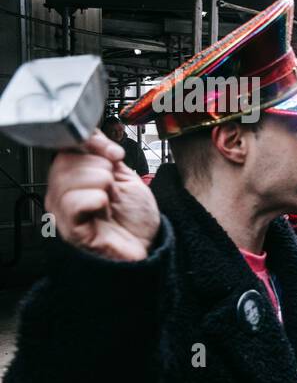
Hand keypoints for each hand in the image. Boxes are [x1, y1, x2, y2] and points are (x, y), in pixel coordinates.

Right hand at [45, 131, 159, 261]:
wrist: (148, 247)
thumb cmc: (135, 220)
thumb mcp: (126, 178)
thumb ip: (108, 157)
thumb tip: (95, 136)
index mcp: (74, 178)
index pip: (67, 147)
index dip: (91, 143)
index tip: (115, 153)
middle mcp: (63, 193)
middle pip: (67, 160)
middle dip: (100, 167)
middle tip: (113, 186)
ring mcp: (63, 211)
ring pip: (68, 178)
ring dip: (100, 182)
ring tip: (110, 198)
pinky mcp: (70, 228)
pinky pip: (73, 202)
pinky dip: (96, 198)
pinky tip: (105, 206)